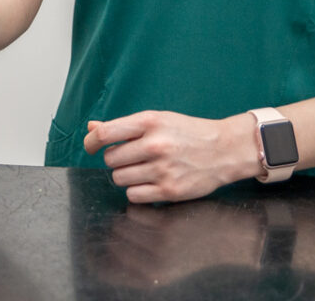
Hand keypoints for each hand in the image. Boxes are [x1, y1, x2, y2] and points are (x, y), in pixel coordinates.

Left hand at [83, 110, 258, 202]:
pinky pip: (134, 195)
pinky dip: (137, 190)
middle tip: (132, 156)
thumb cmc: (186, 132)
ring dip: (126, 175)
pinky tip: (150, 181)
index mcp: (149, 122)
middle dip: (117, 159)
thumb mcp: (156, 120)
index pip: (105, 134)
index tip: (90, 146)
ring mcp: (163, 170)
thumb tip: (91, 127)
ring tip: (143, 168)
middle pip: (111, 160)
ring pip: (119, 179)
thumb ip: (122, 127)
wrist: (224, 149)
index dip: (91, 141)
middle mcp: (155, 145)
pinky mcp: (170, 191)